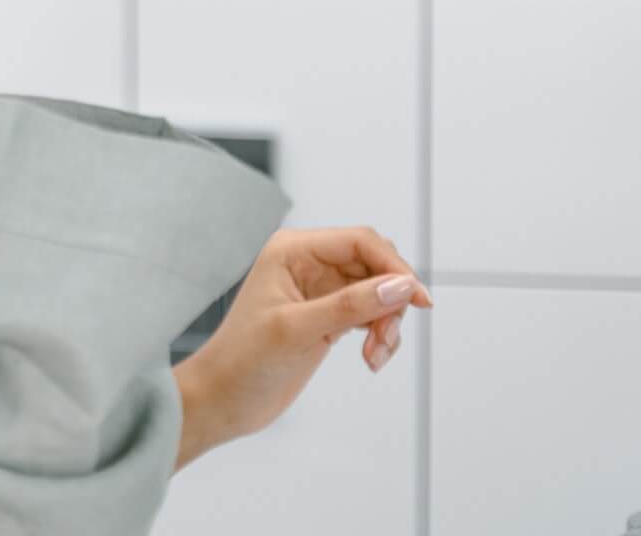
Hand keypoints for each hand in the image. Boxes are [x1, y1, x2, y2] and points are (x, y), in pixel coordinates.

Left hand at [179, 226, 430, 453]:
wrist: (223, 400)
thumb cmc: (243, 361)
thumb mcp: (297, 330)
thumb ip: (350, 306)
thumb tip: (400, 286)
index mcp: (292, 250)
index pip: (359, 241)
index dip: (394, 266)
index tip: (417, 299)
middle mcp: (308, 263)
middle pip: (374, 265)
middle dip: (390, 299)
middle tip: (387, 338)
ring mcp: (319, 291)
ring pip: (377, 291)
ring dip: (387, 322)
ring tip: (375, 356)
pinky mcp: (327, 317)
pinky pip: (370, 314)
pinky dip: (380, 334)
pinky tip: (372, 358)